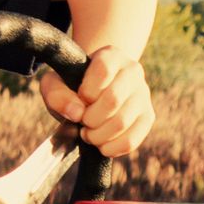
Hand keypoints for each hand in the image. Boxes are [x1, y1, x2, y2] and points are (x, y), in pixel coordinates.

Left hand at [38, 43, 153, 157]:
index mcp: (112, 56)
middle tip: (82, 121)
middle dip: (90, 118)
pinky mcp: (147, 117)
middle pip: (113, 99)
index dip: (87, 91)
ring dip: (98, 136)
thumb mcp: (55, 84)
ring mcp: (143, 95)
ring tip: (88, 134)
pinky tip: (101, 144)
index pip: (103, 70)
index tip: (80, 98)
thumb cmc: (71, 87)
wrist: (91, 94)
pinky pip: (132, 140)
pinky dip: (112, 148)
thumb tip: (77, 112)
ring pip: (122, 122)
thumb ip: (56, 94)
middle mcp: (133, 71)